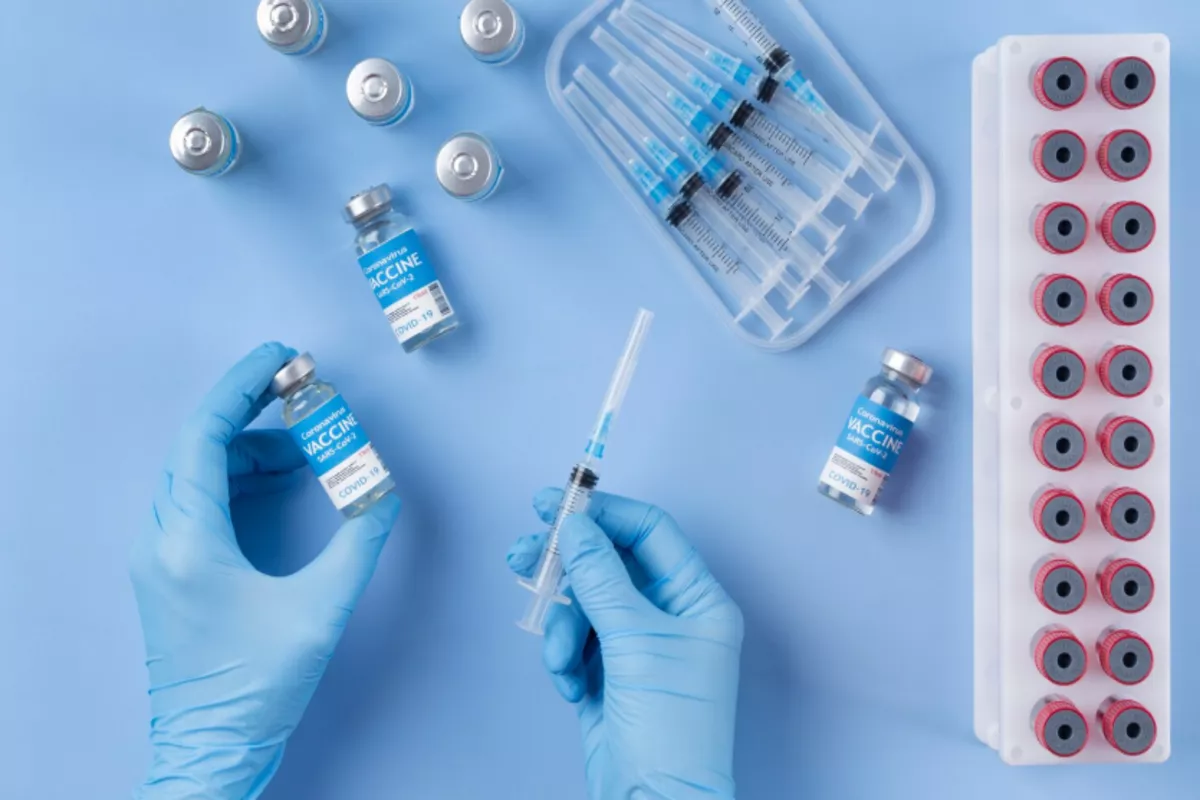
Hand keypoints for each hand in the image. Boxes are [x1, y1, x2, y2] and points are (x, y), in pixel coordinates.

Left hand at [130, 342, 401, 799]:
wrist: (212, 748)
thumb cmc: (259, 687)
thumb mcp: (320, 610)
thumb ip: (359, 542)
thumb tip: (383, 490)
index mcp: (188, 541)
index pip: (205, 437)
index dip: (242, 387)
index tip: (281, 358)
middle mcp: (161, 540)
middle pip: (198, 447)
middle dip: (250, 410)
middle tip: (301, 388)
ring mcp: (159, 557)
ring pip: (198, 472)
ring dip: (250, 447)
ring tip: (307, 442)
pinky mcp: (169, 572)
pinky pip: (199, 500)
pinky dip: (240, 479)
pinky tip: (283, 480)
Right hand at [507, 490, 743, 799]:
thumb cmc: (670, 728)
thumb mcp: (635, 640)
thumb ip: (599, 576)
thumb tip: (573, 525)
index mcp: (698, 600)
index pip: (650, 533)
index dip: (603, 514)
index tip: (555, 506)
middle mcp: (671, 616)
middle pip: (609, 563)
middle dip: (566, 564)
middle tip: (523, 552)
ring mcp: (638, 646)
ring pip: (584, 604)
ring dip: (564, 625)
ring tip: (561, 655)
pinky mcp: (608, 674)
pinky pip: (575, 642)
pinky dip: (565, 657)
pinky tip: (571, 684)